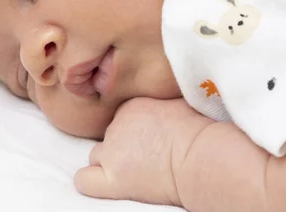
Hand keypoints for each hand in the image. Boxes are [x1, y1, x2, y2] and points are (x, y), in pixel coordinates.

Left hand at [74, 97, 212, 205]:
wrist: (201, 156)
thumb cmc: (199, 132)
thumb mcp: (179, 103)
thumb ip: (160, 104)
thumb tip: (163, 105)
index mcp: (131, 106)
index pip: (121, 118)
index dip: (134, 131)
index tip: (152, 139)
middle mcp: (116, 125)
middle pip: (109, 137)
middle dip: (124, 147)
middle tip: (147, 156)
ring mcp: (112, 152)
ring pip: (97, 156)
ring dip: (111, 163)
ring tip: (135, 171)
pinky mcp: (114, 179)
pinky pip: (84, 180)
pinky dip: (92, 181)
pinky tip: (109, 183)